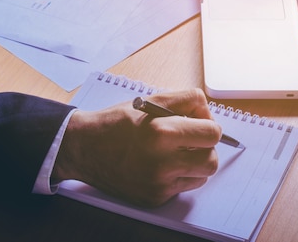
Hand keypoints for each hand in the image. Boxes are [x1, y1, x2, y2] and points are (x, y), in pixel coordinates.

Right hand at [53, 89, 220, 206]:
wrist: (84, 148)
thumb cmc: (116, 122)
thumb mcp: (150, 100)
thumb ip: (186, 100)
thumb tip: (209, 113)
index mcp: (161, 133)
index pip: (213, 133)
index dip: (209, 125)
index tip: (198, 123)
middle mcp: (162, 162)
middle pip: (212, 160)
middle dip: (206, 147)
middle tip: (191, 139)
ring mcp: (158, 184)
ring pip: (201, 176)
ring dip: (195, 163)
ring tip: (175, 151)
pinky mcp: (154, 198)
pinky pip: (183, 187)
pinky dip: (179, 175)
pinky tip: (161, 164)